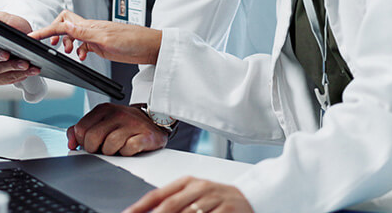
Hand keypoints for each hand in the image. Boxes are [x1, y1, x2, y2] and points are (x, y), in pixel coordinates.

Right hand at [0, 11, 41, 85]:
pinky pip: (4, 80)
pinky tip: (29, 71)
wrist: (21, 39)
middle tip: (7, 54)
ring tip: (26, 64)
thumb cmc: (10, 27)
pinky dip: (18, 75)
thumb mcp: (8, 19)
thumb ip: (4, 22)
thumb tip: (6, 28)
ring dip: (11, 68)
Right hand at [29, 10, 161, 64]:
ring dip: (65, 43)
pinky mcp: (100, 45)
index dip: (45, 30)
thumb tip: (64, 24)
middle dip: (53, 33)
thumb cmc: (134, 40)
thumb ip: (84, 33)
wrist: (150, 47)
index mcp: (90, 26)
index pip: (62, 24)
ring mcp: (95, 37)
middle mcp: (90, 29)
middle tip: (50, 45)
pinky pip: (82, 45)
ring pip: (72, 35)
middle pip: (64, 24)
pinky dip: (77, 51)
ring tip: (66, 52)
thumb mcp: (106, 39)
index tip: (32, 36)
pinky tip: (82, 57)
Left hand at [67, 103, 168, 155]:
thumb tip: (71, 142)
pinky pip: (127, 150)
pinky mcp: (144, 135)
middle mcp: (117, 113)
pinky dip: (126, 153)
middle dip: (95, 149)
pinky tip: (129, 148)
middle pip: (92, 138)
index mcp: (103, 109)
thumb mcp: (102, 122)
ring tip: (118, 147)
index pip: (80, 129)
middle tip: (103, 148)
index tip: (91, 144)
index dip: (83, 141)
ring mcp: (132, 123)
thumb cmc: (124, 125)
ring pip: (109, 146)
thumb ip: (82, 129)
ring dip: (111, 152)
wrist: (153, 121)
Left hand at [123, 177, 253, 212]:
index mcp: (187, 182)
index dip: (140, 207)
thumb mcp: (194, 195)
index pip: (158, 195)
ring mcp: (214, 199)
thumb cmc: (218, 198)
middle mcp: (199, 188)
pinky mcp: (227, 210)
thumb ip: (171, 202)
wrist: (252, 197)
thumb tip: (146, 211)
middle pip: (170, 205)